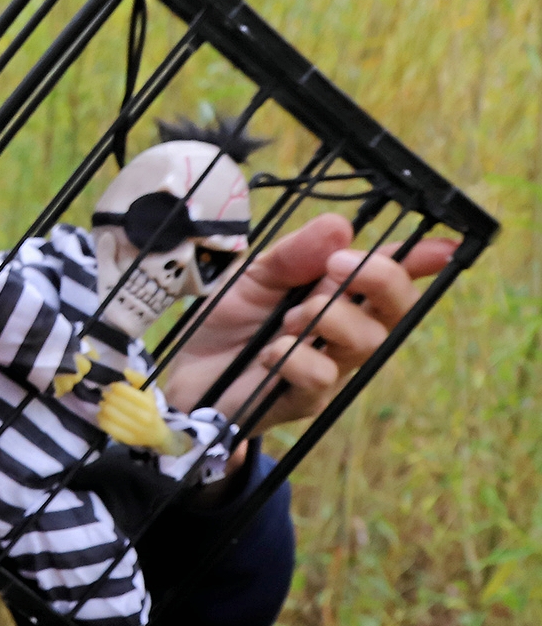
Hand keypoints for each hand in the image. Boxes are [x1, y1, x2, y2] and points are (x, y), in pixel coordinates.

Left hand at [98, 376, 189, 455]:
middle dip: (108, 397)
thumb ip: (138, 378)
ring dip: (103, 407)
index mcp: (149, 404)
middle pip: (117, 404)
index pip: (128, 393)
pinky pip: (108, 427)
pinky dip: (101, 418)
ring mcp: (135, 430)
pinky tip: (102, 414)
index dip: (117, 388)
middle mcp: (143, 417)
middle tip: (105, 394)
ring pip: (111, 415)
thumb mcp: (148, 392)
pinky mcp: (126, 439)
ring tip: (103, 403)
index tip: (113, 386)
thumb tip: (125, 371)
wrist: (156, 434)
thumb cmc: (149, 408)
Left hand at [162, 213, 455, 431]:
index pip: (390, 275)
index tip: (441, 249)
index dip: (420, 261)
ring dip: (329, 318)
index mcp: (336, 291)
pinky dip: (298, 357)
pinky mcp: (306, 398)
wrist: (183, 369)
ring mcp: (330, 365)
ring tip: (288, 317)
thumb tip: (340, 227)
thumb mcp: (253, 274)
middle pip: (395, 309)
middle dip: (378, 280)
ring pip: (366, 341)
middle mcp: (343, 328)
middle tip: (337, 266)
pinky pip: (322, 376)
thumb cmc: (225, 320)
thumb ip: (294, 253)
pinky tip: (270, 351)